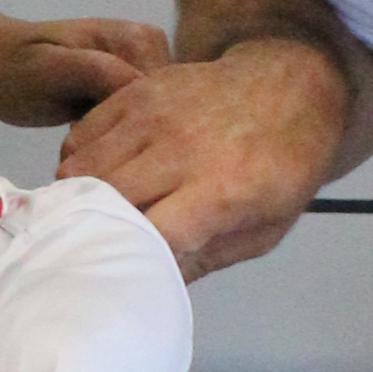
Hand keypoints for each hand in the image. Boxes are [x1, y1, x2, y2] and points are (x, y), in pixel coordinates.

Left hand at [0, 9, 171, 128]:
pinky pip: (136, 125)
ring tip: (82, 143)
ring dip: (120, 142)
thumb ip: (95, 71)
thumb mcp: (51, 67)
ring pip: (149, 124)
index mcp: (139, 39)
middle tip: (83, 145)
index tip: (99, 144)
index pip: (162, 95)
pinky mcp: (129, 93)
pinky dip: (114, 140)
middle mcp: (150, 52)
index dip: (138, 127)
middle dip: (127, 136)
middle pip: (161, 112)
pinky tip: (89, 145)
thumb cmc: (16, 66)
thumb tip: (141, 89)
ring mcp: (141, 73)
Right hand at [52, 40, 354, 279]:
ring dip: (82, 195)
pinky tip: (102, 172)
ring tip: (97, 208)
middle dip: (98, 229)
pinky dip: (79, 160)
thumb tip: (148, 286)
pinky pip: (81, 134)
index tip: (121, 273)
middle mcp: (181, 149)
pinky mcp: (137, 90)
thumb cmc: (283, 168)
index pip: (150, 235)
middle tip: (99, 243)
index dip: (129, 259)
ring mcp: (154, 114)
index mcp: (221, 190)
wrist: (293, 86)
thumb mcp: (264, 230)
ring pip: (81, 167)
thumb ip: (205, 260)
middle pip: (105, 201)